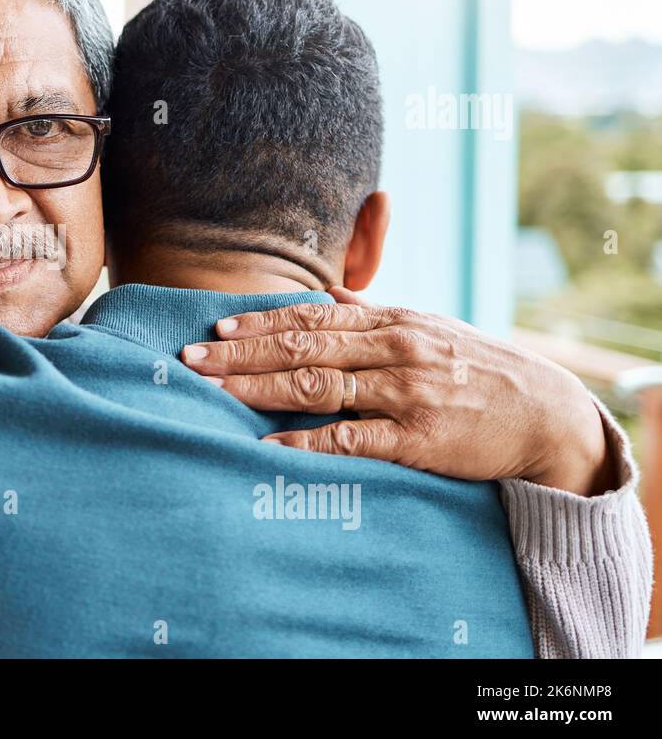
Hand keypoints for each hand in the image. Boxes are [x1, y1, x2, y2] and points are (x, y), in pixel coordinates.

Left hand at [180, 288, 613, 495]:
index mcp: (392, 321)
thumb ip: (375, 312)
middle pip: (303, 347)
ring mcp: (405, 393)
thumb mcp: (429, 327)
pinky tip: (269, 445)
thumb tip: (331, 293)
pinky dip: (307, 441)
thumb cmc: (477, 368)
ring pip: (319, 386)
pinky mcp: (417, 438)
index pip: (312, 317)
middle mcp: (394, 349)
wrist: (545, 413)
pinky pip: (351, 439)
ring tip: (214, 389)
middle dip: (242, 351)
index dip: (260, 321)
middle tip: (192, 357)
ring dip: (259, 387)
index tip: (216, 325)